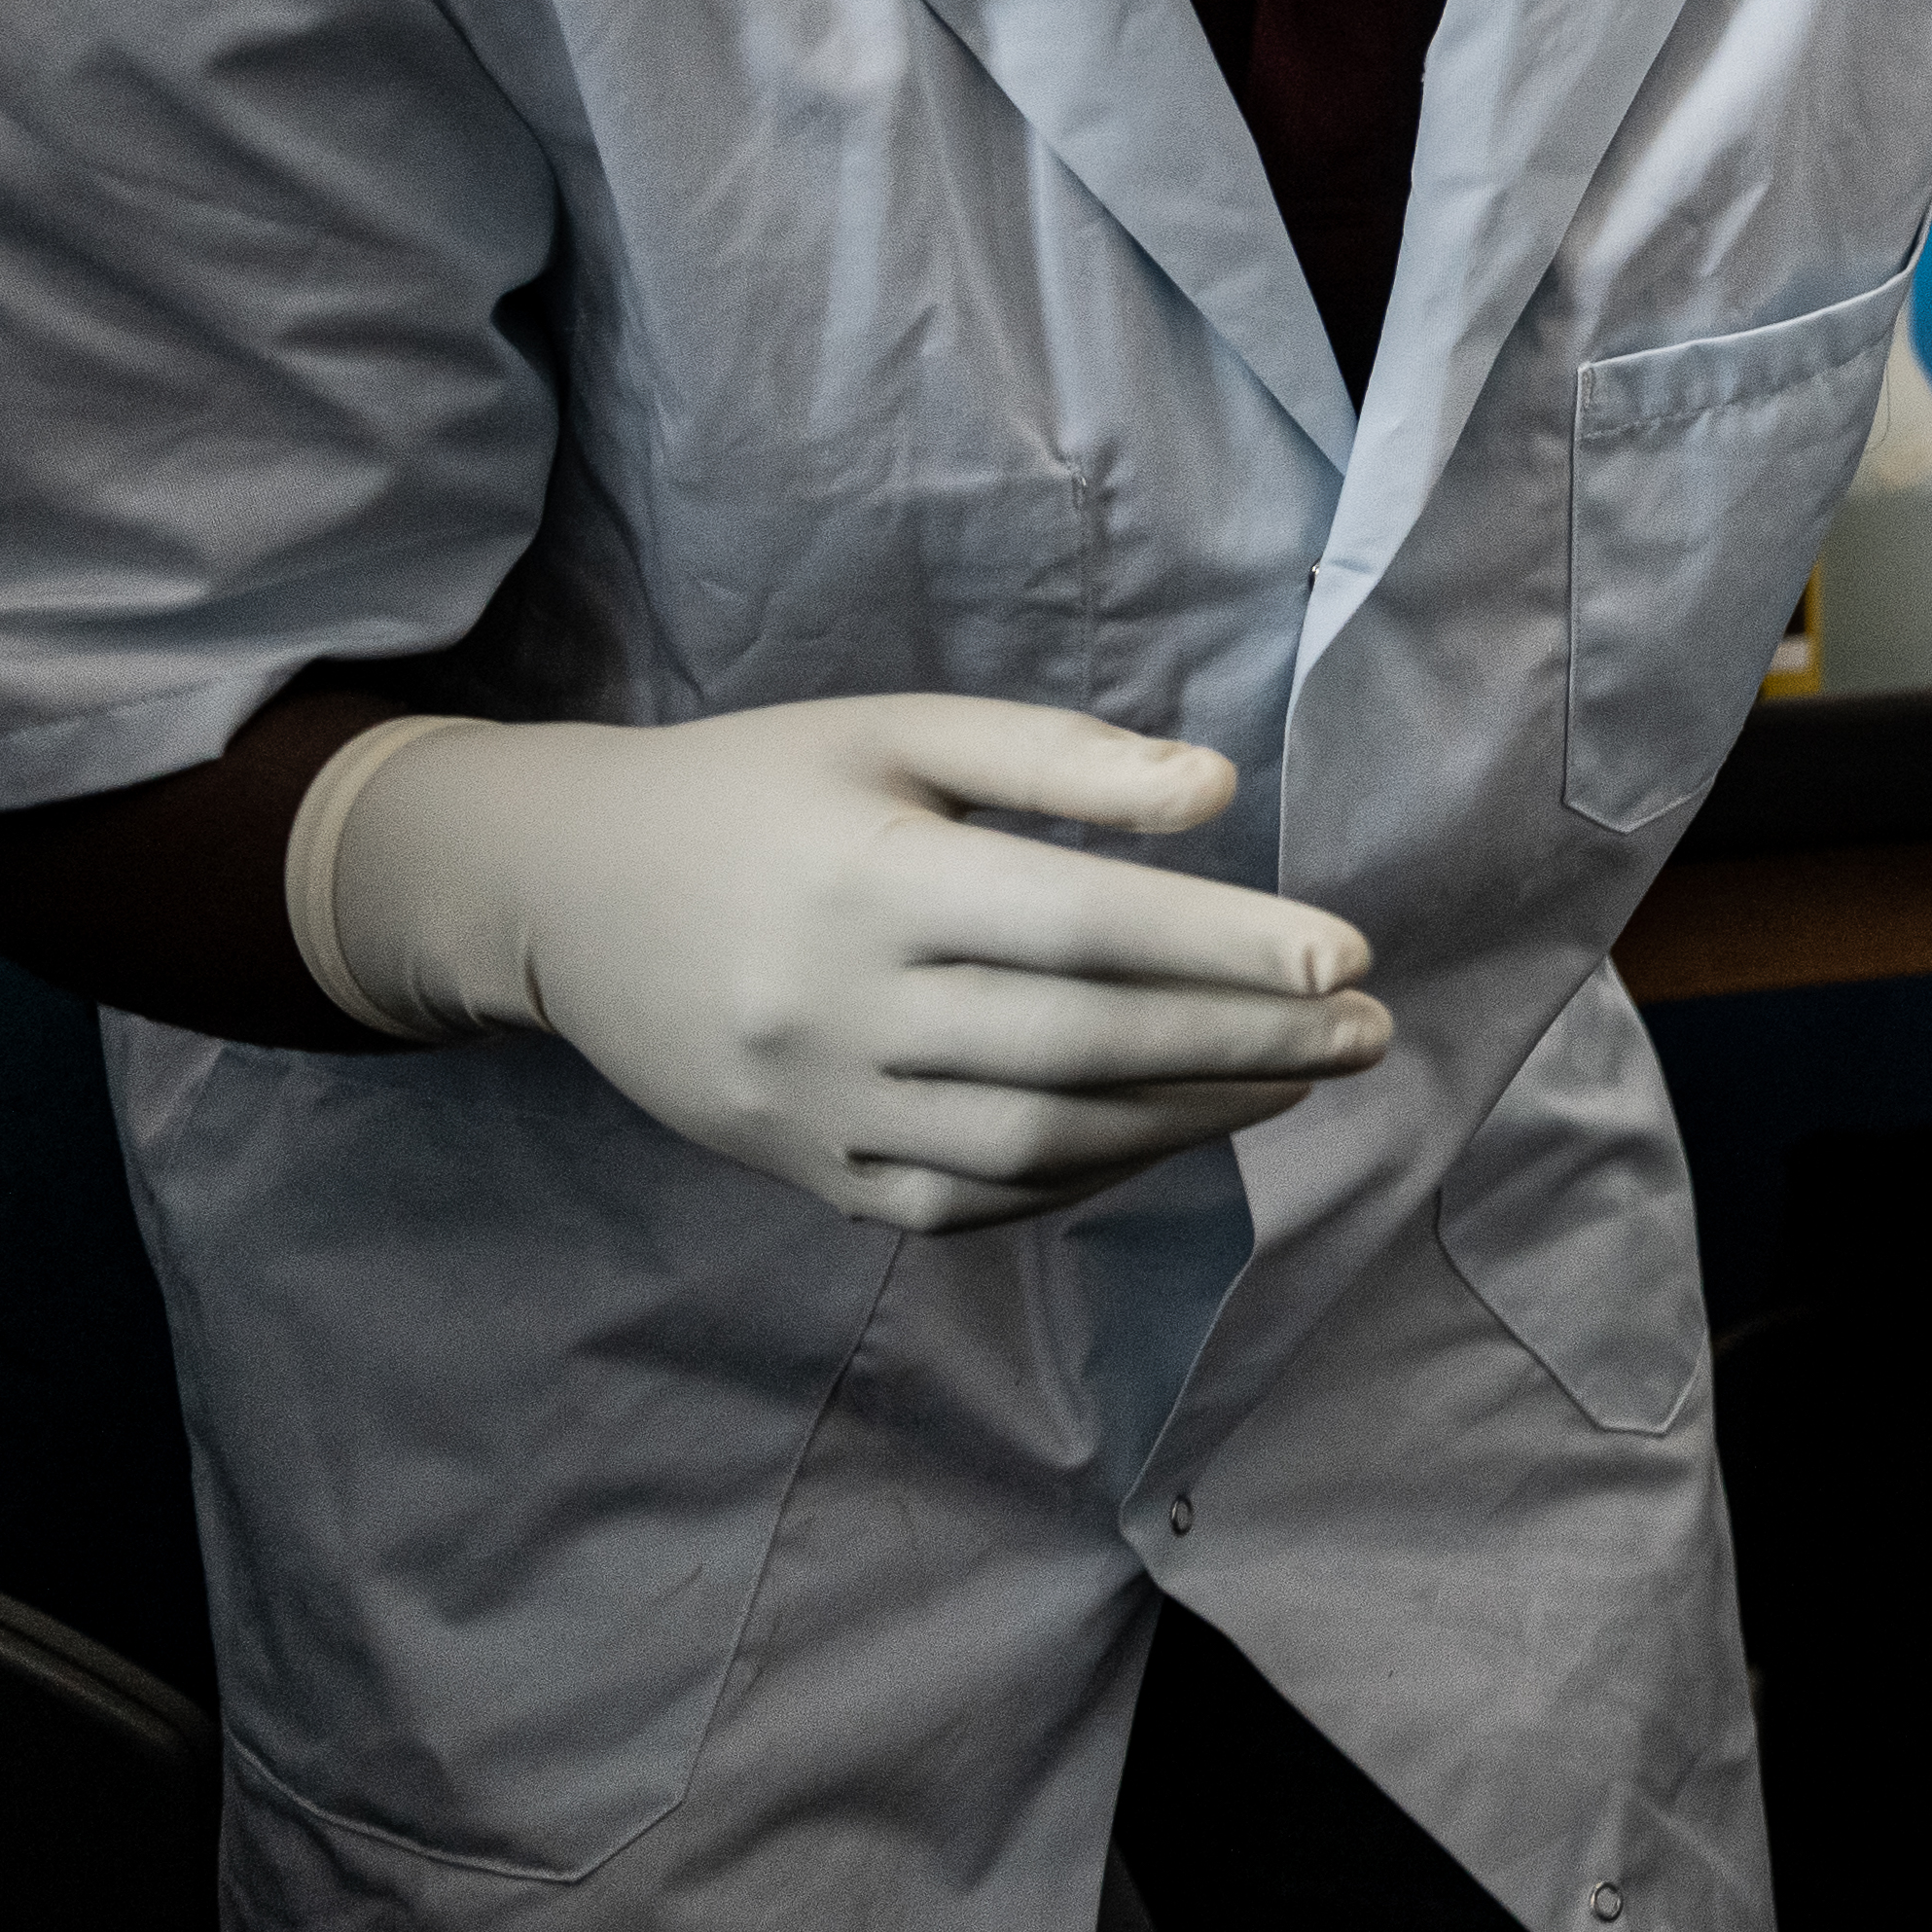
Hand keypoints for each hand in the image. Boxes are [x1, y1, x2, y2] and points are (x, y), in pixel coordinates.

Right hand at [295, 698, 1392, 1234]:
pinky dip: (1088, 1177)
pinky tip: (1173, 1128)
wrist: (561, 893)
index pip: (1084, 926)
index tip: (1351, 954)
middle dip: (1247, 1043)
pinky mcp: (803, 1172)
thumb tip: (1219, 792)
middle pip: (1083, 1045)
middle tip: (1370, 1027)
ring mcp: (815, 1109)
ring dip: (1189, 1119)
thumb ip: (1059, 759)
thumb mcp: (896, 730)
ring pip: (1038, 1144)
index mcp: (871, 881)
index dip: (1226, 946)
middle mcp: (839, 1010)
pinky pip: (968, 1201)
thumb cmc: (759, 788)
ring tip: (1299, 1076)